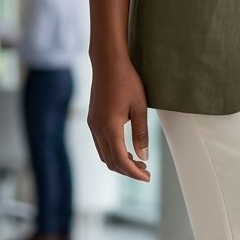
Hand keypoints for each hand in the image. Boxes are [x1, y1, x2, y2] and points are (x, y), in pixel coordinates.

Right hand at [88, 52, 149, 180]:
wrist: (108, 62)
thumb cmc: (127, 81)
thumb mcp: (140, 108)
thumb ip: (141, 134)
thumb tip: (143, 157)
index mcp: (109, 126)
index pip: (120, 160)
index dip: (134, 173)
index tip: (147, 177)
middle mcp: (97, 128)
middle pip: (110, 161)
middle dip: (128, 170)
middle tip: (145, 171)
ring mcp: (92, 124)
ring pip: (104, 154)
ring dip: (120, 162)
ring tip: (138, 161)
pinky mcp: (92, 120)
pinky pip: (100, 144)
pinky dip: (113, 152)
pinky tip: (126, 149)